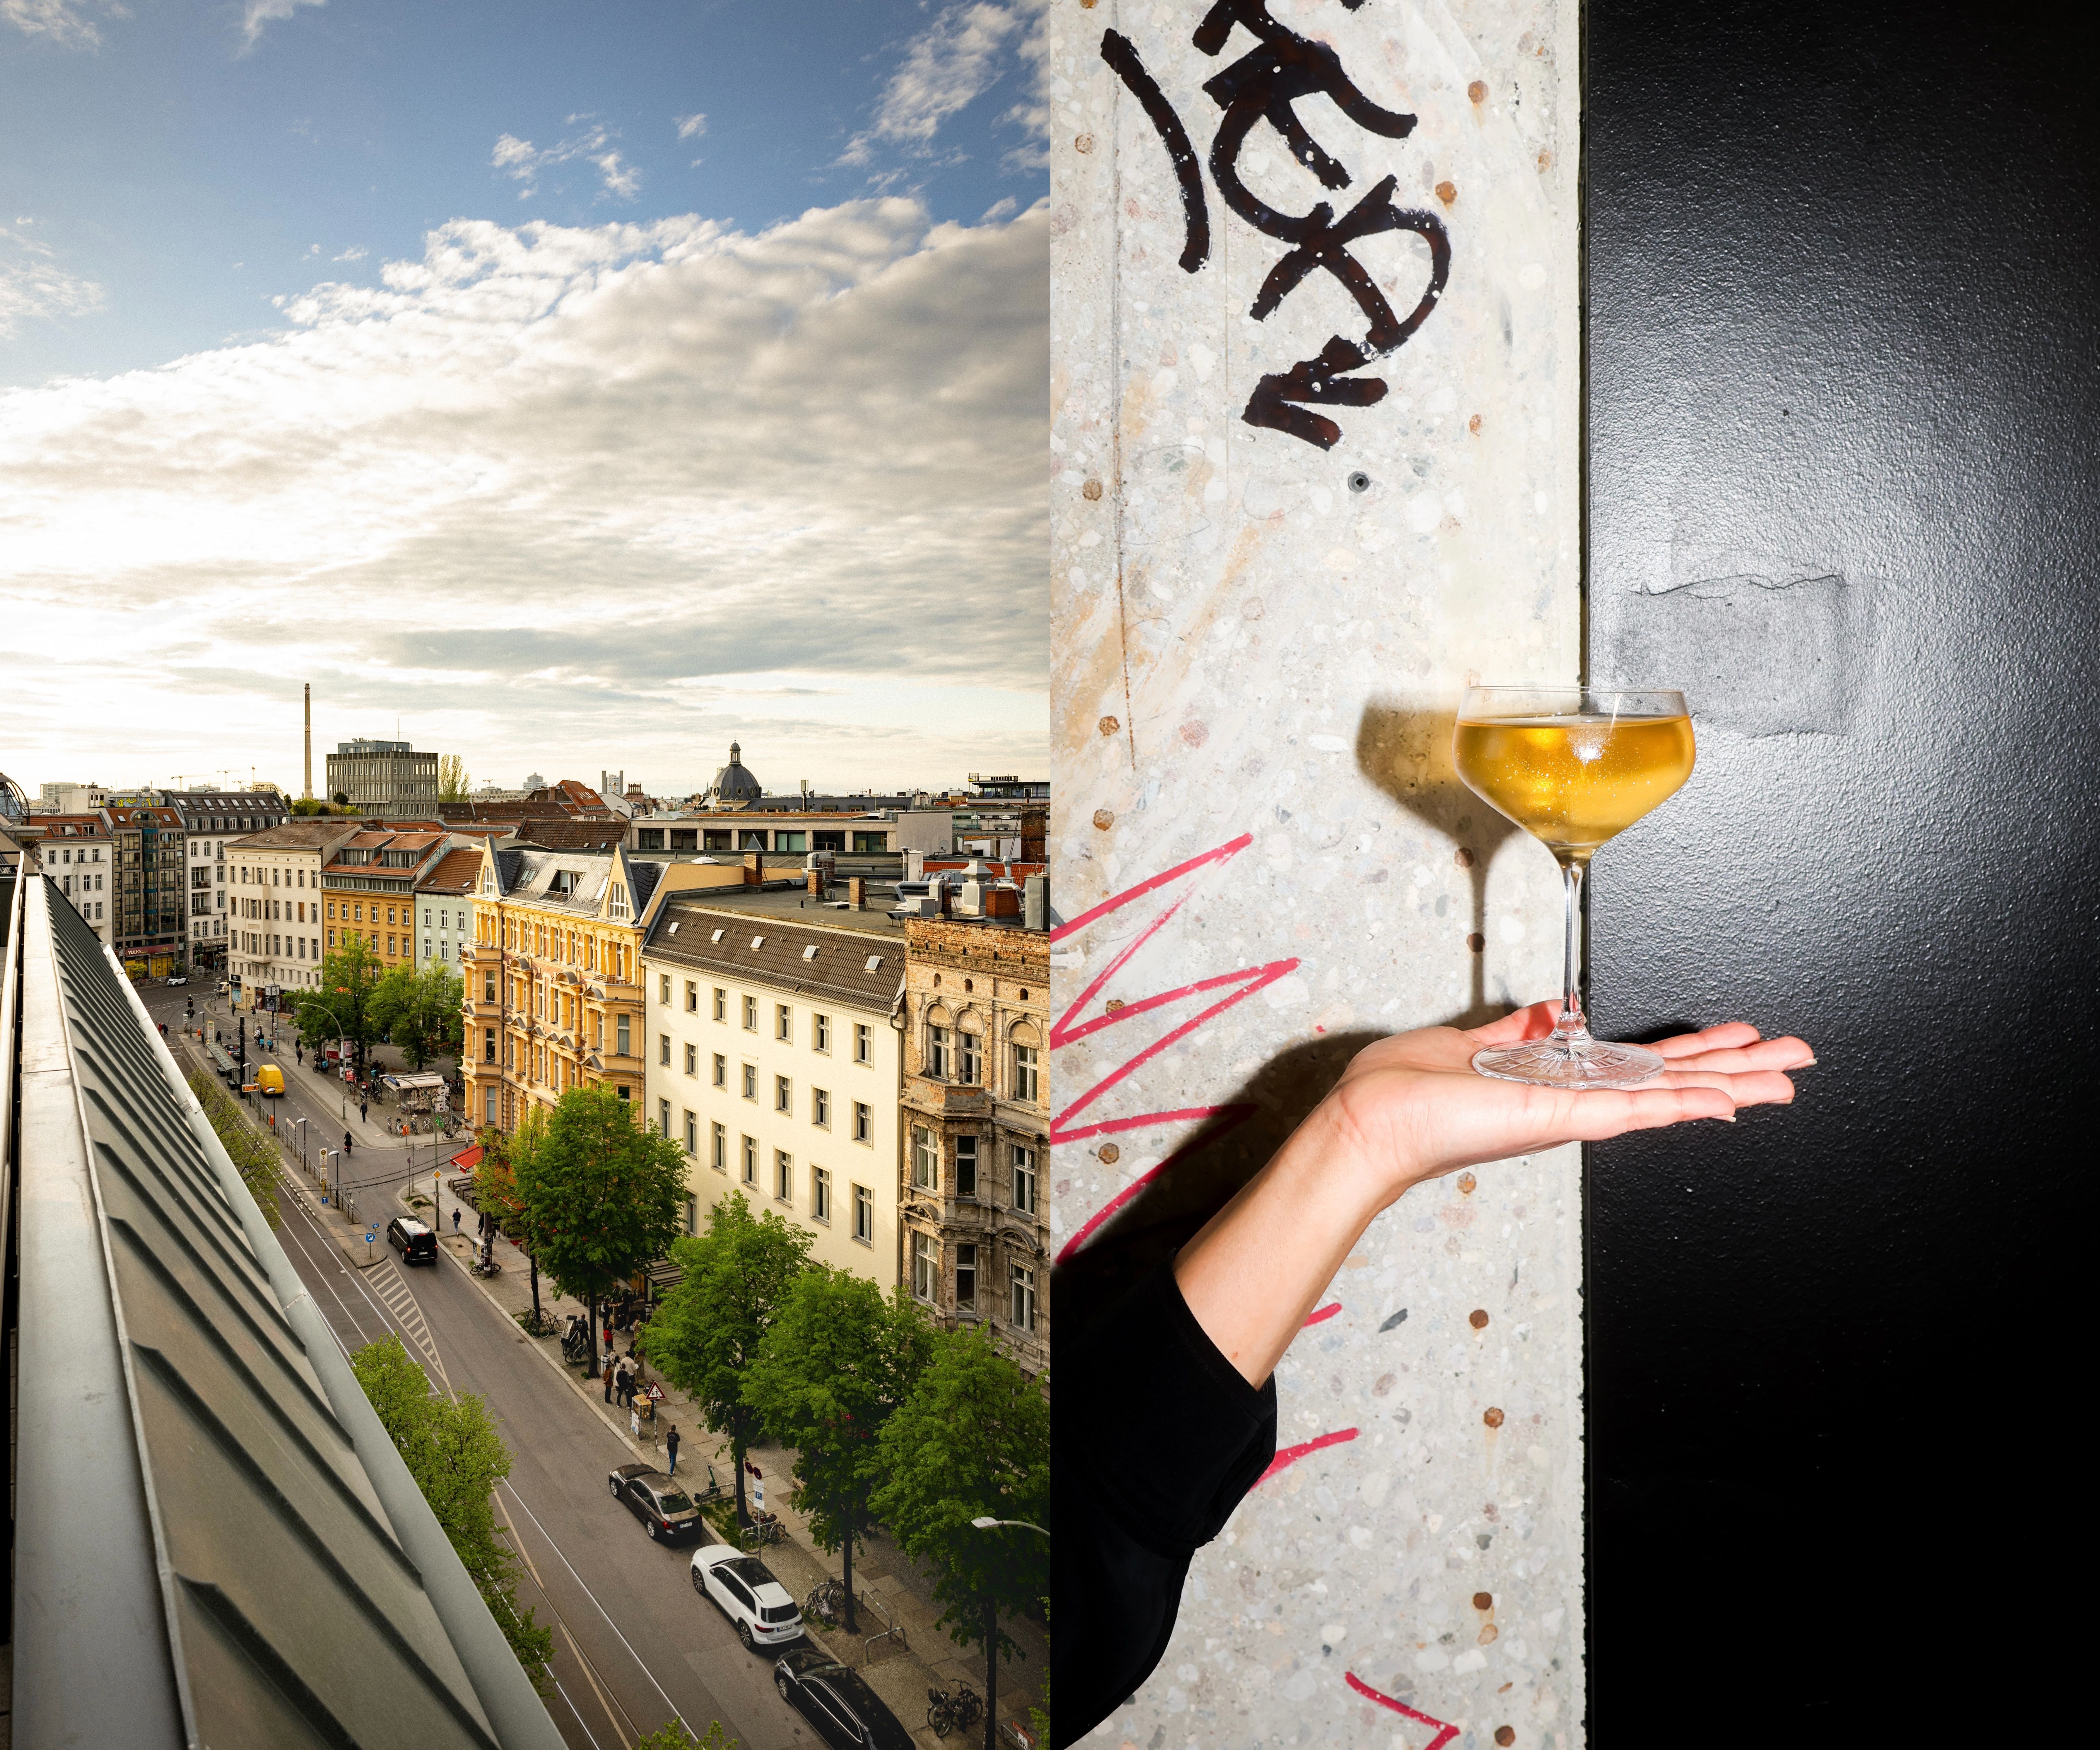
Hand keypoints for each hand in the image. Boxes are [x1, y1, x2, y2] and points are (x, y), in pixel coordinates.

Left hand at [1327, 1000, 1814, 1203]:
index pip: (1643, 1066)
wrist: (1371, 1122)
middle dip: (1736, 1070)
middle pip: (1672, 1082)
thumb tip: (1547, 1012)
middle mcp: (1574, 1102)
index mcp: (1559, 1083)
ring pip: (1666, 1098)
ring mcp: (1571, 1113)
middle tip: (1793, 1060)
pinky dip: (1676, 1105)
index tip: (1738, 1038)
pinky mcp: (1555, 1118)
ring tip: (1783, 1081)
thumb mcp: (1472, 1045)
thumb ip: (1516, 1032)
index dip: (1694, 1052)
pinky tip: (1721, 1103)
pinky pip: (1628, 1110)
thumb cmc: (1406, 1092)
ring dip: (1728, 1087)